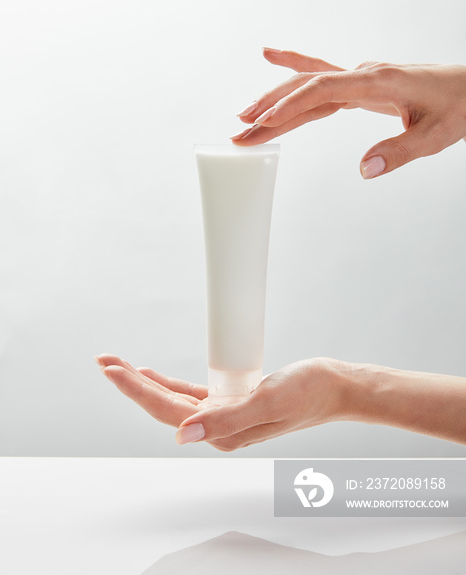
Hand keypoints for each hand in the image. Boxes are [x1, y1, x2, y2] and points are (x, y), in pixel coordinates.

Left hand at [94, 355, 345, 450]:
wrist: (335, 387)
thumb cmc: (310, 393)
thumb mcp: (268, 401)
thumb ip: (227, 418)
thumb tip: (184, 433)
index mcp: (224, 431)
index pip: (168, 410)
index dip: (136, 389)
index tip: (113, 368)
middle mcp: (219, 426)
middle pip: (163, 404)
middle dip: (131, 382)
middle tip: (105, 360)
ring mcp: (224, 413)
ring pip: (172, 397)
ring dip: (144, 381)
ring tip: (119, 365)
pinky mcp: (232, 400)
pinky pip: (190, 393)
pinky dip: (167, 383)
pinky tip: (153, 374)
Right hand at [231, 49, 465, 177]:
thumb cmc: (458, 107)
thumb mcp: (434, 136)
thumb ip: (399, 151)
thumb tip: (363, 169)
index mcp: (377, 82)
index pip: (324, 89)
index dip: (292, 105)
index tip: (265, 121)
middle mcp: (363, 74)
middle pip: (305, 86)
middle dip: (270, 107)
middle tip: (240, 129)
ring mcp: (359, 77)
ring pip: (307, 84)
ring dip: (275, 99)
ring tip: (244, 116)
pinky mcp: (359, 85)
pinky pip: (320, 78)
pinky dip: (294, 73)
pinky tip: (272, 58)